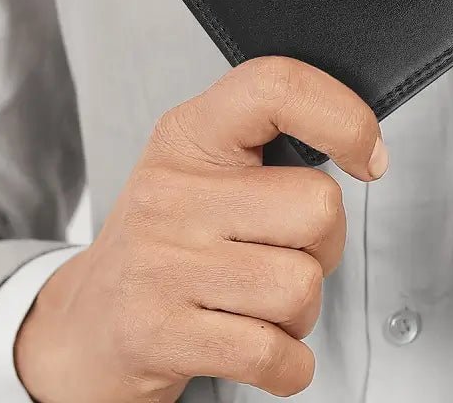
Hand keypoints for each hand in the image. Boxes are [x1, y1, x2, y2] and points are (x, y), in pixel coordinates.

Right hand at [14, 56, 387, 401]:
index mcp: (190, 134)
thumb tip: (366, 150)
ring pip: (302, 285)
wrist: (85, 326)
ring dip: (299, 311)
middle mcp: (173, 191)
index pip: (277, 87)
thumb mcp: (202, 170)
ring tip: (257, 303)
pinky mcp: (159, 333)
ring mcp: (162, 262)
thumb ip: (270, 146)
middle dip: (325, 245)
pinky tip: (254, 345)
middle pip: (317, 205)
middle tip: (286, 253)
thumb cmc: (168, 242)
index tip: (367, 156)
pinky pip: (274, 354)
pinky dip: (287, 364)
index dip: (342, 117)